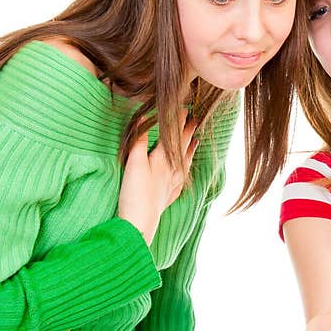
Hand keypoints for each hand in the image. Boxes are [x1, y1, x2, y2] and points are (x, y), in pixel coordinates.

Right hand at [117, 109, 198, 244]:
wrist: (140, 222)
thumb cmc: (135, 192)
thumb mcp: (133, 162)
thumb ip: (139, 140)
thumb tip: (142, 119)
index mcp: (163, 159)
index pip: (172, 135)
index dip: (178, 121)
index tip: (184, 108)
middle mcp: (172, 170)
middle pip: (182, 147)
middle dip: (188, 132)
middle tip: (195, 119)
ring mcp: (172, 184)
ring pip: (185, 162)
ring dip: (190, 149)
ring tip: (196, 140)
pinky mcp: (169, 196)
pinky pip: (182, 179)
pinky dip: (186, 171)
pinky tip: (185, 171)